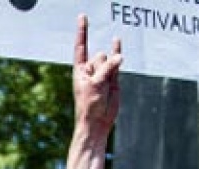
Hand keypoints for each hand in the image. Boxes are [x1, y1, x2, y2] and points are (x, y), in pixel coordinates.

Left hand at [72, 15, 121, 134]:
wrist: (97, 121)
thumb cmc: (89, 105)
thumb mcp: (94, 85)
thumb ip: (106, 69)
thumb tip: (119, 56)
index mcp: (79, 70)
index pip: (81, 47)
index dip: (82, 31)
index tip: (82, 16)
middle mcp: (89, 69)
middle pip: (100, 55)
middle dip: (103, 66)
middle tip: (98, 85)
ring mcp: (102, 73)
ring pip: (111, 60)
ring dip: (112, 69)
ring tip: (106, 87)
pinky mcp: (113, 78)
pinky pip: (117, 61)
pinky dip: (118, 51)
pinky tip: (117, 40)